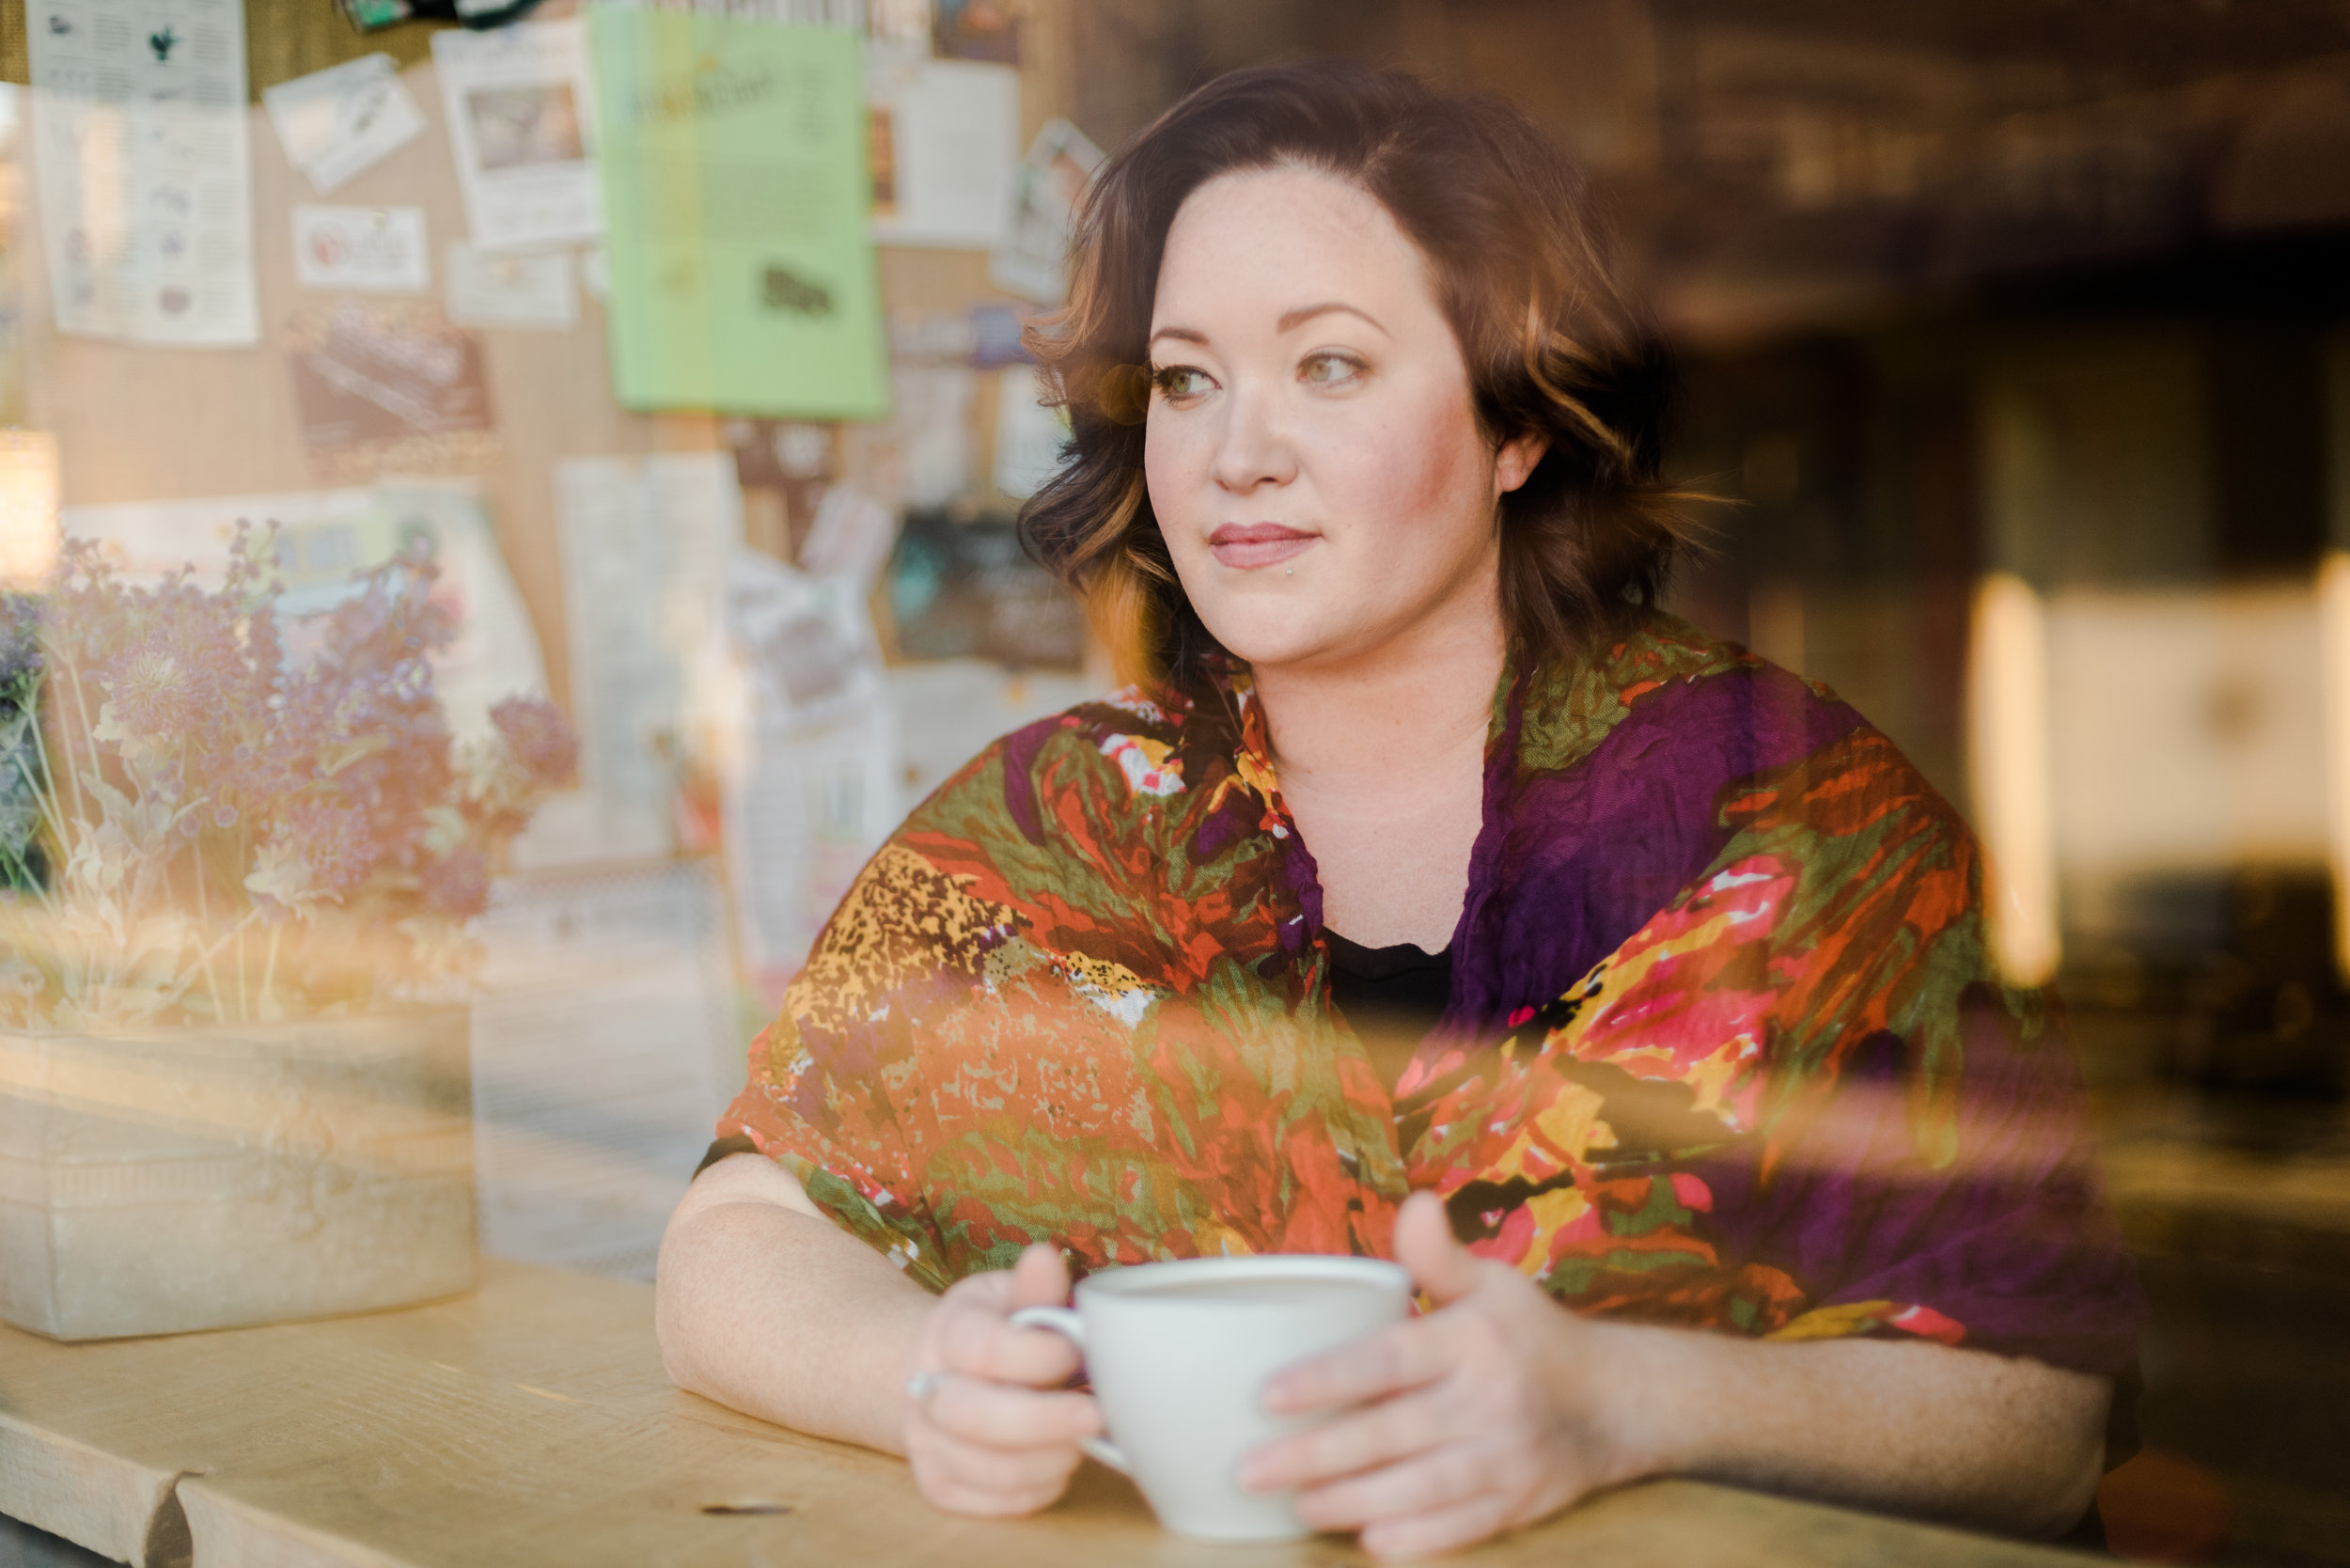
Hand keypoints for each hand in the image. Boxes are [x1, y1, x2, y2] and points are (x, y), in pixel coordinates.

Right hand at [903, 1243, 1104, 1516]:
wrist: (939, 1373)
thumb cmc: (994, 1331)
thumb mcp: (1009, 1296)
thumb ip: (1034, 1288)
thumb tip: (1046, 1257)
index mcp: (948, 1333)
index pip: (985, 1350)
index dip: (1038, 1356)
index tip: (1075, 1354)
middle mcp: (927, 1390)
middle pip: (976, 1417)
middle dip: (1047, 1421)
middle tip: (1099, 1416)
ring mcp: (927, 1443)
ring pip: (990, 1469)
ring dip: (1051, 1459)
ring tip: (1084, 1440)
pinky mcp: (939, 1486)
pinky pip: (995, 1504)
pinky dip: (1039, 1489)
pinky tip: (1058, 1462)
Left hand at [1237, 1191, 1634, 1556]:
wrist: (1617, 1401)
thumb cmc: (1531, 1336)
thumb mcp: (1493, 1283)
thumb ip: (1440, 1255)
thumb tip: (1414, 1203)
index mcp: (1472, 1339)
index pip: (1388, 1360)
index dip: (1326, 1380)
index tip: (1266, 1395)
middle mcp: (1489, 1400)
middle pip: (1391, 1433)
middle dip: (1316, 1456)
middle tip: (1250, 1470)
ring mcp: (1506, 1459)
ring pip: (1419, 1488)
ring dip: (1351, 1501)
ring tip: (1296, 1504)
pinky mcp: (1518, 1504)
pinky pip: (1461, 1528)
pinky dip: (1415, 1536)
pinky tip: (1368, 1539)